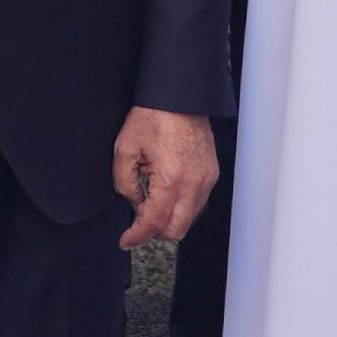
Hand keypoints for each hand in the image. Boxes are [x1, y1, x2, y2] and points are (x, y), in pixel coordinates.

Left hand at [112, 107, 217, 247]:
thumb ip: (125, 184)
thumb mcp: (125, 149)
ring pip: (189, 218)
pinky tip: (165, 193)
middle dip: (155, 231)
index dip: (137, 236)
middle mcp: (195, 184)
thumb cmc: (152, 117)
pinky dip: (181, 206)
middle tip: (136, 223)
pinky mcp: (212, 173)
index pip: (155, 223)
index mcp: (172, 180)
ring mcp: (207, 180)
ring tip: (150, 202)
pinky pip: (197, 202)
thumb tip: (134, 204)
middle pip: (177, 230)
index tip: (126, 241)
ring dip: (169, 219)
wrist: (179, 95)